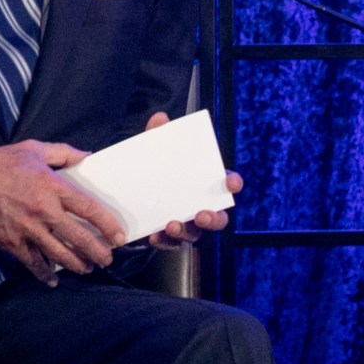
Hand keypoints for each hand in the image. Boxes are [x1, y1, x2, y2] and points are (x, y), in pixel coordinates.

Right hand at [0, 140, 124, 286]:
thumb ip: (64, 153)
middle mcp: (43, 211)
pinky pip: (32, 262)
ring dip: (77, 264)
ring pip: (59, 254)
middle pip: (79, 237)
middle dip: (97, 252)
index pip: (89, 209)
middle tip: (107, 258)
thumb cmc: (0, 164)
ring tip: (88, 267)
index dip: (108, 225)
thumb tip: (88, 157)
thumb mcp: (34, 149)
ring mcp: (27, 229)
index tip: (119, 237)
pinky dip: (44, 274)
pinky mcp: (12, 242)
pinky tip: (53, 279)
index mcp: (52, 187)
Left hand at [140, 110, 242, 249]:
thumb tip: (160, 119)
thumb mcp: (154, 153)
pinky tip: (153, 236)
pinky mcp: (169, 237)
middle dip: (213, 219)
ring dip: (185, 231)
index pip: (227, 184)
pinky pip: (170, 245)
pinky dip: (163, 241)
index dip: (232, 183)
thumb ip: (158, 137)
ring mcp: (187, 225)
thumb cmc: (154, 171)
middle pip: (219, 219)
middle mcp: (201, 207)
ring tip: (171, 225)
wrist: (131, 193)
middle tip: (201, 215)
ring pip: (194, 235)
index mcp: (205, 185)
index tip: (231, 183)